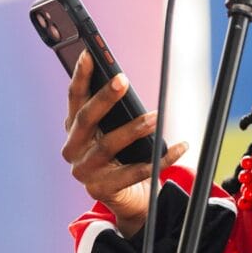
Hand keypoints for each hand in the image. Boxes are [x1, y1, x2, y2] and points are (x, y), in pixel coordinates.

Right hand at [61, 49, 188, 236]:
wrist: (127, 199)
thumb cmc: (122, 156)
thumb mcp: (114, 130)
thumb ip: (114, 110)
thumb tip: (123, 79)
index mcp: (73, 129)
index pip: (74, 98)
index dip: (80, 76)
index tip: (90, 53)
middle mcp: (73, 149)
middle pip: (86, 119)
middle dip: (105, 97)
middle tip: (123, 79)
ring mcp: (85, 172)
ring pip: (108, 145)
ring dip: (133, 129)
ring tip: (155, 117)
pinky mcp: (102, 190)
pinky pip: (134, 172)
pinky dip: (159, 159)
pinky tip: (178, 147)